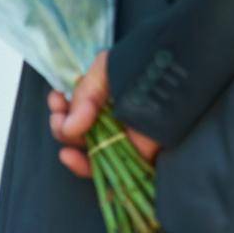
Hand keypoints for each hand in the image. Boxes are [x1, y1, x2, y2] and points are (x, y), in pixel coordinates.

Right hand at [49, 50, 161, 178]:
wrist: (176, 72)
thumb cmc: (143, 65)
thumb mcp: (106, 70)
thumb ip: (86, 95)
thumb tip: (69, 125)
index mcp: (104, 96)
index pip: (75, 107)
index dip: (60, 105)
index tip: (56, 99)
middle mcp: (111, 117)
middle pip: (76, 131)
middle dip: (60, 124)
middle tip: (59, 115)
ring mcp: (121, 137)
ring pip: (87, 150)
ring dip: (68, 144)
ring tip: (63, 131)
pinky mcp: (134, 154)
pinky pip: (106, 167)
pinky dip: (85, 167)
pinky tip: (69, 156)